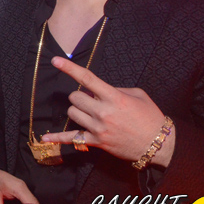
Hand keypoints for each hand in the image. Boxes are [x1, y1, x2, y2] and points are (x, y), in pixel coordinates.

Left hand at [41, 57, 174, 166]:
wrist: (159, 143)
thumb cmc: (149, 116)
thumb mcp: (137, 94)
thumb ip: (115, 89)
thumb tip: (97, 90)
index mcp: (114, 97)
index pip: (87, 79)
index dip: (69, 68)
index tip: (55, 60)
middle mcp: (103, 112)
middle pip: (75, 97)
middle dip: (81, 96)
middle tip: (93, 100)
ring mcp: (98, 128)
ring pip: (73, 113)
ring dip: (78, 111)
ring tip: (91, 113)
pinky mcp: (96, 142)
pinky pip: (72, 138)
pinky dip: (57, 138)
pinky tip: (45, 137)